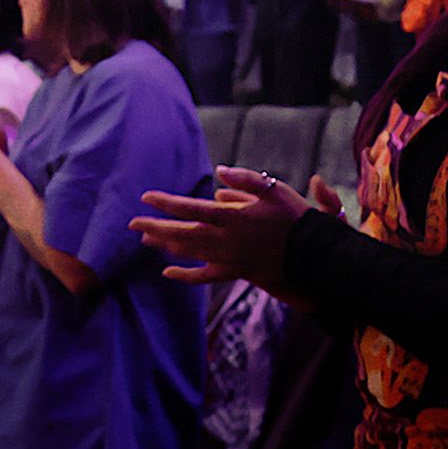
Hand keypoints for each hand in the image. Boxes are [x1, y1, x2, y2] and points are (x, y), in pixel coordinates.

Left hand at [130, 166, 312, 299]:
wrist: (315, 255)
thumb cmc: (296, 218)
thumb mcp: (275, 190)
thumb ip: (245, 180)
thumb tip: (219, 172)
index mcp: (234, 217)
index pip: (191, 209)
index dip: (167, 203)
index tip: (146, 198)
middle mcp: (227, 240)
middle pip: (183, 234)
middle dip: (156, 228)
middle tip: (132, 224)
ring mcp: (229, 259)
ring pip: (190, 253)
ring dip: (165, 245)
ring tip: (145, 239)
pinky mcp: (235, 272)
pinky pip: (205, 276)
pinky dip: (184, 274)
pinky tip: (167, 271)